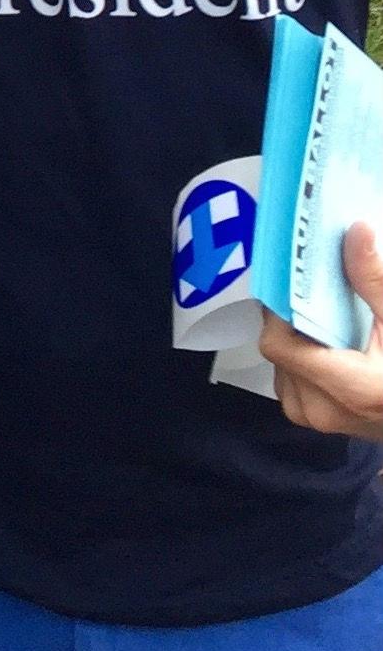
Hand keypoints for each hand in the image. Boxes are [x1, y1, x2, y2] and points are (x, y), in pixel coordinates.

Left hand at [262, 221, 382, 439]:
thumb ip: (375, 283)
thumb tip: (356, 232)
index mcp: (347, 390)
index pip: (278, 344)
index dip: (280, 311)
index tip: (292, 283)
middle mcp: (319, 410)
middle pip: (278, 350)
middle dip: (293, 321)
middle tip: (315, 297)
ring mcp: (313, 418)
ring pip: (280, 363)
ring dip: (297, 341)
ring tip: (326, 323)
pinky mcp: (311, 418)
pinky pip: (289, 378)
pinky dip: (302, 359)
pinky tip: (327, 346)